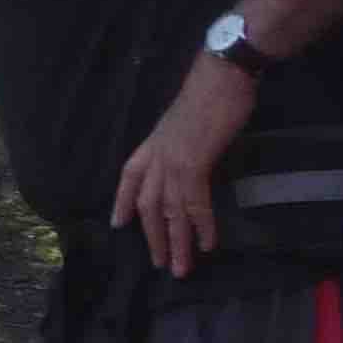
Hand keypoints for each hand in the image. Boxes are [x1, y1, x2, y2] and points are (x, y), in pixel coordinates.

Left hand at [110, 53, 257, 275]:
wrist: (224, 73)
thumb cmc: (211, 91)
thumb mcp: (187, 121)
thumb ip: (182, 141)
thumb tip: (191, 155)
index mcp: (153, 143)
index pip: (129, 177)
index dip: (122, 202)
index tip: (118, 224)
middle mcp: (157, 155)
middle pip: (147, 205)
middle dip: (153, 237)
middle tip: (160, 264)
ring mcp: (173, 160)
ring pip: (169, 211)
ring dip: (176, 243)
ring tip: (181, 269)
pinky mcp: (193, 163)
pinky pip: (194, 204)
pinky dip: (200, 226)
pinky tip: (206, 244)